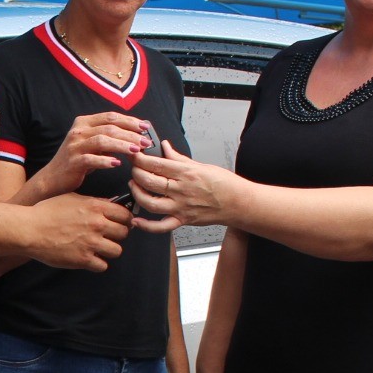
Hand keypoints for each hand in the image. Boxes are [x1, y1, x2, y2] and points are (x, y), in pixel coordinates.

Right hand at [25, 193, 130, 270]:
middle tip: (108, 237)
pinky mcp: (83, 259)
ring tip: (99, 249)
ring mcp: (91, 243)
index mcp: (95, 207)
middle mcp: (97, 225)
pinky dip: (98, 264)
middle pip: (124, 233)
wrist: (29, 229)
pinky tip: (90, 258)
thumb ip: (93, 202)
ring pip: (117, 251)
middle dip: (117, 235)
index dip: (124, 220)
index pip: (125, 215)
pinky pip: (103, 266)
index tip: (119, 223)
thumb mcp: (72, 198)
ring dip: (109, 250)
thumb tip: (110, 204)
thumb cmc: (46, 212)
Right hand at [33, 113, 149, 198]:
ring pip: (102, 141)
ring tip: (136, 151)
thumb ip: (108, 136)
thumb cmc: (77, 160)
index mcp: (84, 123)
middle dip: (130, 134)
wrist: (53, 177)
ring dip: (121, 145)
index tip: (145, 127)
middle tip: (145, 142)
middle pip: (109, 128)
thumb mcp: (92, 144)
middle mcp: (78, 131)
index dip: (130, 120)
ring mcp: (74, 146)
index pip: (110, 117)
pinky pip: (91, 159)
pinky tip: (117, 163)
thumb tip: (135, 133)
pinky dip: (105, 160)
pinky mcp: (73, 161)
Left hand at [126, 142, 242, 232]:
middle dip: (136, 173)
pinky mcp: (182, 220)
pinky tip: (136, 221)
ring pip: (150, 202)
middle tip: (133, 168)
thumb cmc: (224, 184)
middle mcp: (182, 190)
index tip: (134, 155)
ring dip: (137, 193)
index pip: (157, 164)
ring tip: (134, 186)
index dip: (141, 159)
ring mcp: (181, 207)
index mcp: (187, 173)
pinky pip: (160, 226)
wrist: (239, 203)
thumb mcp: (201, 165)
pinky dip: (146, 225)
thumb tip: (165, 147)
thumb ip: (179, 158)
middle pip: (149, 181)